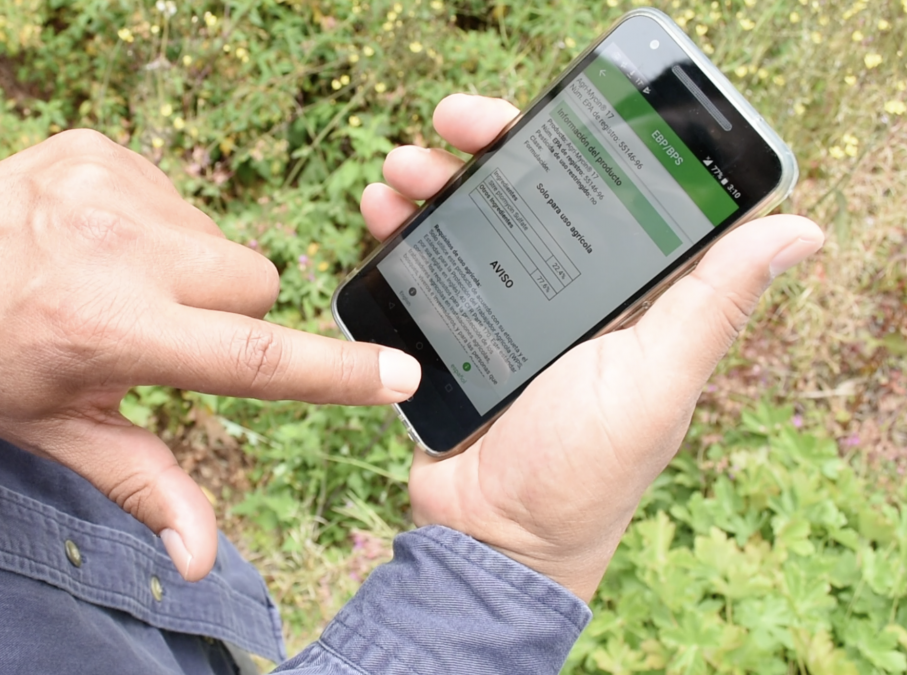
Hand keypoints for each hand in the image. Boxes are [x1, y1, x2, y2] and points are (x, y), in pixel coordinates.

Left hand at [0, 130, 420, 580]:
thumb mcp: (55, 432)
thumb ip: (144, 485)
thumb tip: (199, 560)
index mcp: (106, 331)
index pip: (249, 355)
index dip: (332, 373)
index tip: (400, 376)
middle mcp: (116, 250)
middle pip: (255, 283)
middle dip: (228, 316)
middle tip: (156, 331)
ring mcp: (111, 187)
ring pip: (221, 242)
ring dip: (191, 271)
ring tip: (115, 281)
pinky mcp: (103, 150)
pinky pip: (182, 198)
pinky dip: (158, 228)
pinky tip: (97, 242)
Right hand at [363, 94, 823, 602]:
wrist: (491, 538)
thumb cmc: (585, 471)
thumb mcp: (655, 382)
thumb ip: (711, 304)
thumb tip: (799, 228)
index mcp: (621, 294)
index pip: (600, 192)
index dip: (568, 141)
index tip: (532, 113)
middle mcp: (563, 294)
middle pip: (523, 195)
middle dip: (483, 150)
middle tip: (447, 124)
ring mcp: (500, 311)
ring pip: (465, 223)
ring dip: (431, 184)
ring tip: (399, 172)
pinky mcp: (448, 334)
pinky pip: (422, 268)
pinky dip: (398, 235)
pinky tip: (379, 215)